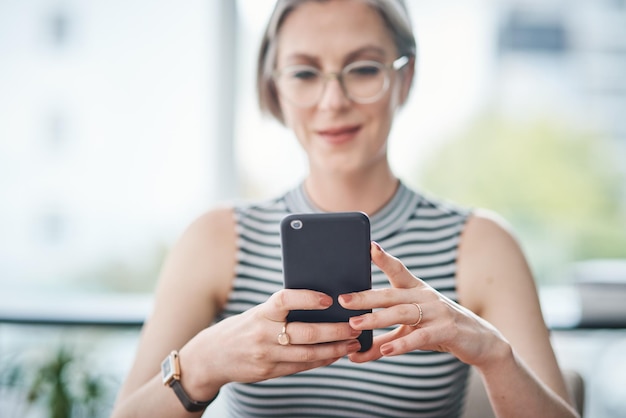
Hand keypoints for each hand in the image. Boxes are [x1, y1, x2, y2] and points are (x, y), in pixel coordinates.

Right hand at [189, 289, 361, 388]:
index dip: (307, 298)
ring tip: (352, 342)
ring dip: (334, 349)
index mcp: (260, 313)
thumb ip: (281, 311)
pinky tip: (335, 355)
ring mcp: (266, 356)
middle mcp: (262, 334)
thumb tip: (321, 303)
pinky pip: (301, 366)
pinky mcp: (269, 372)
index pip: (284, 300)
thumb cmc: (241, 328)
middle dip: (335, 330)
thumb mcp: (257, 313)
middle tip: (355, 325)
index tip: (328, 298)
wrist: (211, 357)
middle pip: (305, 333)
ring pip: (308, 354)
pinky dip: (321, 361)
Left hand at [339, 242, 505, 366]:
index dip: (383, 258)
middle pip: (391, 294)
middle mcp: (425, 296)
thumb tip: (352, 354)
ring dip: (377, 319)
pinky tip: (386, 351)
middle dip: (365, 296)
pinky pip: (421, 336)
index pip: (398, 270)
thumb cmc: (439, 331)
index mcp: (415, 290)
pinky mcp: (447, 330)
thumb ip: (382, 342)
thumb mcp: (410, 333)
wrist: (481, 343)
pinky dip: (402, 344)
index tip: (368, 246)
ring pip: (402, 313)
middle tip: (343, 299)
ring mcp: (437, 311)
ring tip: (355, 325)